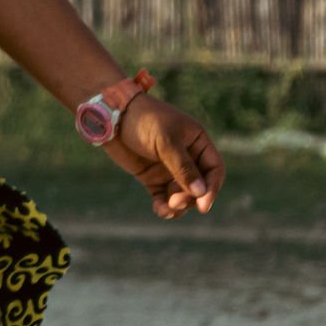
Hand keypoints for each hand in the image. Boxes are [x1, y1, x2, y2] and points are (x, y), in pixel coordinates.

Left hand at [102, 97, 223, 218]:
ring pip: (182, 194)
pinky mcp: (152, 177)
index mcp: (196, 141)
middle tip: (175, 202)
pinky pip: (164, 197)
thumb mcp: (166, 141)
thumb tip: (201, 192)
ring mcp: (169, 168)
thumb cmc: (143, 120)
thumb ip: (183, 166)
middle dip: (189, 198)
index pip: (214, 169)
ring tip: (166, 209)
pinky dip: (164, 206)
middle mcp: (187, 156)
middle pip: (198, 186)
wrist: (111, 115)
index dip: (212, 187)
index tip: (203, 205)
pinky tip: (160, 210)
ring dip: (178, 205)